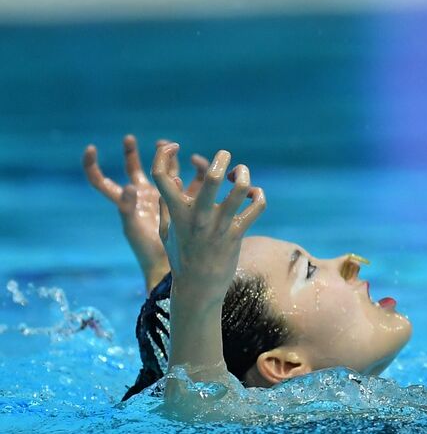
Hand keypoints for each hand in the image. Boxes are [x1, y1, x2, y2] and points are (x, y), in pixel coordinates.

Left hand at [84, 136, 209, 289]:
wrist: (172, 262)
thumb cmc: (147, 249)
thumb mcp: (133, 229)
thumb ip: (127, 207)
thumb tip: (130, 185)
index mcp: (125, 201)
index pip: (101, 181)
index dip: (92, 165)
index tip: (92, 148)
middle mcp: (142, 195)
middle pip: (131, 169)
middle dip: (130, 153)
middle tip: (129, 138)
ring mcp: (163, 195)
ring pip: (161, 169)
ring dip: (164, 156)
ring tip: (169, 145)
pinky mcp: (183, 198)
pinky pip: (188, 177)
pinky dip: (193, 167)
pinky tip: (196, 162)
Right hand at [151, 145, 265, 299]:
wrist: (198, 287)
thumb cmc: (180, 256)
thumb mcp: (166, 231)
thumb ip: (166, 206)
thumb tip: (171, 180)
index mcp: (175, 212)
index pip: (161, 176)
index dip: (163, 155)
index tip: (172, 147)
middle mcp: (197, 216)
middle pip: (213, 179)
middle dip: (222, 160)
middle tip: (224, 155)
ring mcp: (219, 225)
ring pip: (240, 189)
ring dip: (244, 175)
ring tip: (240, 174)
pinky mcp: (237, 233)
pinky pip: (255, 207)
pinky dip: (258, 196)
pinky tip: (253, 196)